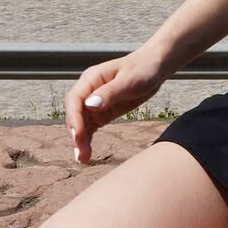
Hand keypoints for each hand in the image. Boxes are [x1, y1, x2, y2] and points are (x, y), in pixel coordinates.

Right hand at [64, 48, 168, 164]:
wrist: (154, 68)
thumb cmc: (142, 69)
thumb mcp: (130, 81)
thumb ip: (110, 93)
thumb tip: (90, 105)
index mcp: (91, 79)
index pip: (75, 100)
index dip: (74, 119)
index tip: (78, 135)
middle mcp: (88, 91)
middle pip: (75, 115)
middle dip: (76, 134)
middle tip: (81, 154)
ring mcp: (93, 103)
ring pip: (81, 124)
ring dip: (80, 141)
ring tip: (83, 159)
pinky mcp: (101, 112)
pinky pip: (90, 128)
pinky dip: (87, 140)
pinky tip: (86, 155)